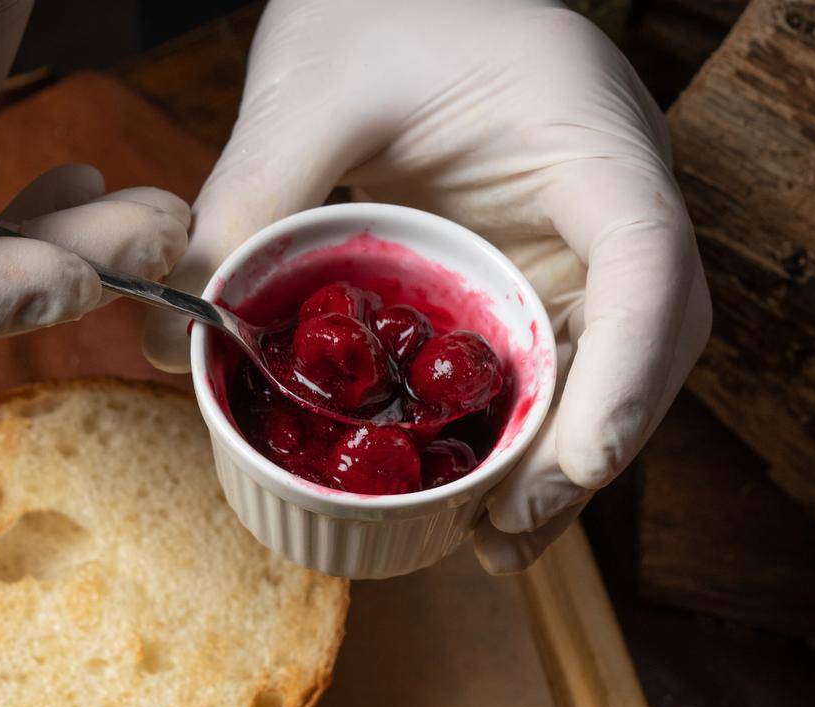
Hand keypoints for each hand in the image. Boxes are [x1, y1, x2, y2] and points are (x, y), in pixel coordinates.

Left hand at [145, 0, 709, 571]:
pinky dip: (512, 441)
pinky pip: (544, 372)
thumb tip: (166, 347)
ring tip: (488, 544)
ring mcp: (581, 250)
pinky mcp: (538, 284)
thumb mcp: (308, 89)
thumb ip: (250, 203)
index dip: (628, 372)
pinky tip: (465, 504)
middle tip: (506, 530)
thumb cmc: (378, 1)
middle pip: (644, 346)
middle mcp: (608, 204)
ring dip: (555, 469)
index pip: (648, 260)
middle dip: (588, 449)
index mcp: (587, 134)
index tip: (576, 463)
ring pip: (602, 376)